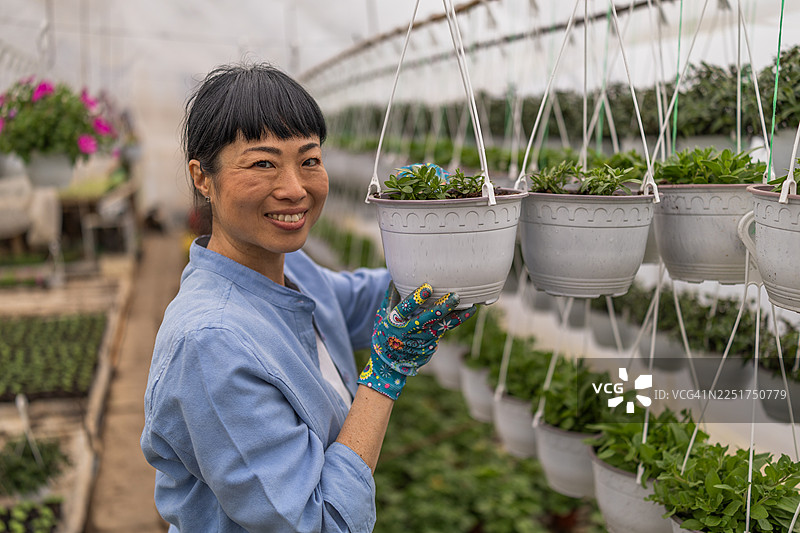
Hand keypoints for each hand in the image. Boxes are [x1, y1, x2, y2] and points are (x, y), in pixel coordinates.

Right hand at [357, 282, 475, 399]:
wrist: (388, 365)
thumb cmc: (385, 334)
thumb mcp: (382, 316)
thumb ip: (391, 298)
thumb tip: (396, 277)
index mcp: (394, 323)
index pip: (405, 309)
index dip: (416, 298)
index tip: (428, 287)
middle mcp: (409, 332)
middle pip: (427, 319)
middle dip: (442, 307)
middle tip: (455, 296)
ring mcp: (421, 341)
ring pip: (441, 327)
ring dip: (457, 317)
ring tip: (471, 307)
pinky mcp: (431, 347)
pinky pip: (444, 331)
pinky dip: (455, 322)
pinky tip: (467, 312)